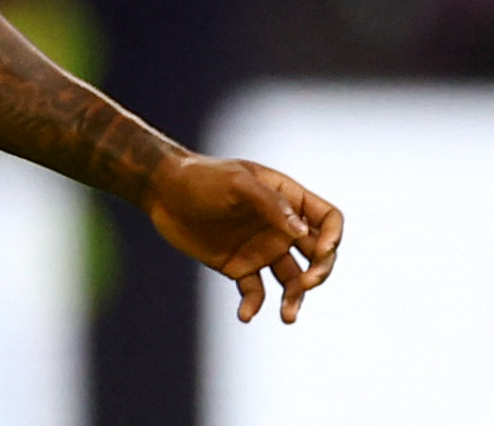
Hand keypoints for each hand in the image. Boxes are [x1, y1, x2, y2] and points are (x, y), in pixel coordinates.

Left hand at [142, 153, 342, 323]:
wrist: (161, 191)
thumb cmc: (199, 178)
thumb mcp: (236, 182)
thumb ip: (270, 203)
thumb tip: (302, 232)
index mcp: (287, 199)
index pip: (327, 219)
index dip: (332, 236)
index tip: (321, 251)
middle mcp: (280, 227)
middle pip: (317, 255)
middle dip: (319, 272)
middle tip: (306, 284)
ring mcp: (262, 248)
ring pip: (292, 280)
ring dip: (294, 299)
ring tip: (286, 316)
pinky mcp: (240, 266)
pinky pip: (256, 292)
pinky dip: (255, 305)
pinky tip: (245, 315)